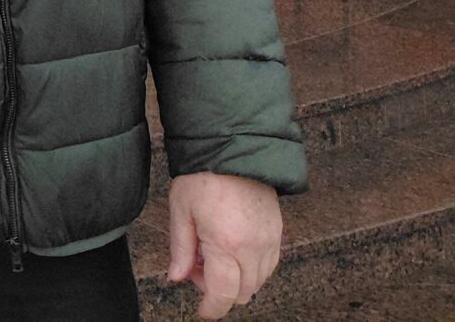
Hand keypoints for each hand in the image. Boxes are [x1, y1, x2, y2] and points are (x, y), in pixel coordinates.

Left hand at [167, 172, 283, 318]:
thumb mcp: (180, 210)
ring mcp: (269, 242)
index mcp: (226, 244)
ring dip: (236, 279)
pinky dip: (250, 267)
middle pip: (243, 293)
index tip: (202, 311)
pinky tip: (231, 248)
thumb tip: (176, 277)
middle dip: (219, 290)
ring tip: (211, 252)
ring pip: (257, 282)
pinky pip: (268, 265)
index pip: (224, 294)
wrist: (235, 149)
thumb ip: (180, 248)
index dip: (212, 308)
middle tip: (197, 266)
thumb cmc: (204, 176)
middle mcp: (253, 248)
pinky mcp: (278, 234)